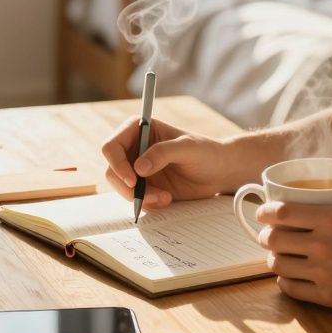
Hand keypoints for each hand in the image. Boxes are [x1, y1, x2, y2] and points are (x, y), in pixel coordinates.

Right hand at [100, 116, 240, 209]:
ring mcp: (138, 169)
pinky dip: (148, 203)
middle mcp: (134, 148)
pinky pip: (135, 199)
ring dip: (140, 197)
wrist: (219, 172)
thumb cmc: (207, 152)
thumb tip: (138, 167)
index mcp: (139, 130)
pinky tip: (167, 199)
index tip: (134, 179)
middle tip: (150, 196)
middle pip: (112, 170)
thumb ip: (163, 153)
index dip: (117, 164)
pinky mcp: (145, 186)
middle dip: (128, 187)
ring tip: (165, 197)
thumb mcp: (188, 147)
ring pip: (121, 187)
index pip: (112, 146)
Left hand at [255, 186, 331, 314]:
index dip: (266, 212)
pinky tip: (290, 276)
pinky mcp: (330, 297)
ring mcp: (324, 273)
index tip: (262, 212)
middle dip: (265, 236)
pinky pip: (292, 289)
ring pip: (278, 265)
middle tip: (268, 235)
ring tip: (278, 256)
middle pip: (273, 239)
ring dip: (274, 259)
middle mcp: (323, 245)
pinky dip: (285, 281)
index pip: (282, 213)